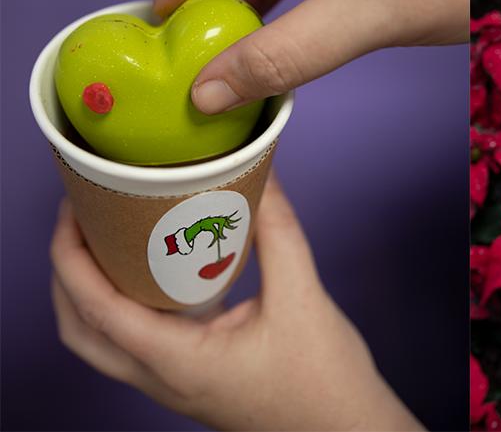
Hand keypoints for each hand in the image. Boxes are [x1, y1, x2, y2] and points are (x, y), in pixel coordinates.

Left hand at [50, 171, 421, 430]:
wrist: (346, 429)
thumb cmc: (323, 378)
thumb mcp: (302, 297)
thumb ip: (278, 233)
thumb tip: (260, 180)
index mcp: (178, 361)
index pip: (97, 307)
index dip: (71, 254)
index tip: (75, 207)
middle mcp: (162, 379)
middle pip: (80, 329)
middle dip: (67, 271)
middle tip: (81, 218)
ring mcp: (172, 384)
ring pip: (103, 340)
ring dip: (89, 290)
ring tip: (107, 239)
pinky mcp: (188, 380)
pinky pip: (134, 342)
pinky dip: (124, 304)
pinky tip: (155, 270)